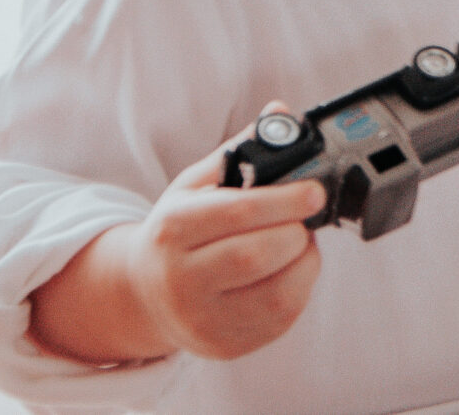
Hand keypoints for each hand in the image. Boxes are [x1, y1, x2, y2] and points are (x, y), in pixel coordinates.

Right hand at [30, 106, 326, 363]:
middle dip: (295, 231)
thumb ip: (240, 148)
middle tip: (304, 219)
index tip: (314, 191)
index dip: (283, 200)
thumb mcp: (196, 185)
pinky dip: (299, 288)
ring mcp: (201, 320)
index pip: (236, 213)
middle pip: (256, 255)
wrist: (144, 293)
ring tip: (297, 243)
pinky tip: (289, 269)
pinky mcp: (224, 346)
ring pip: (275, 294)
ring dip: (303, 262)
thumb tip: (281, 111)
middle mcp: (179, 279)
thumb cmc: (179, 230)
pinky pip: (279, 320)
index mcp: (171, 230)